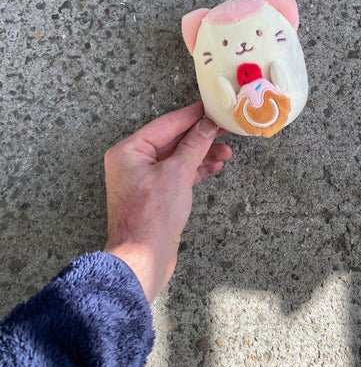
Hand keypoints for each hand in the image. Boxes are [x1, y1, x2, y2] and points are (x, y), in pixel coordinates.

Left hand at [103, 102, 232, 301]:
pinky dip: (196, 169)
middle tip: (224, 128)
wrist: (142, 259)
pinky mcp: (155, 195)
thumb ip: (193, 145)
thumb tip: (207, 125)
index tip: (211, 107)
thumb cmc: (151, 216)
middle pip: (172, 140)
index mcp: (129, 150)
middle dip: (200, 136)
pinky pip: (178, 174)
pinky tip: (215, 165)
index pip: (166, 124)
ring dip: (201, 153)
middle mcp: (133, 162)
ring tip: (227, 150)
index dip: (191, 115)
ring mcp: (144, 179)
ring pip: (177, 158)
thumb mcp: (177, 173)